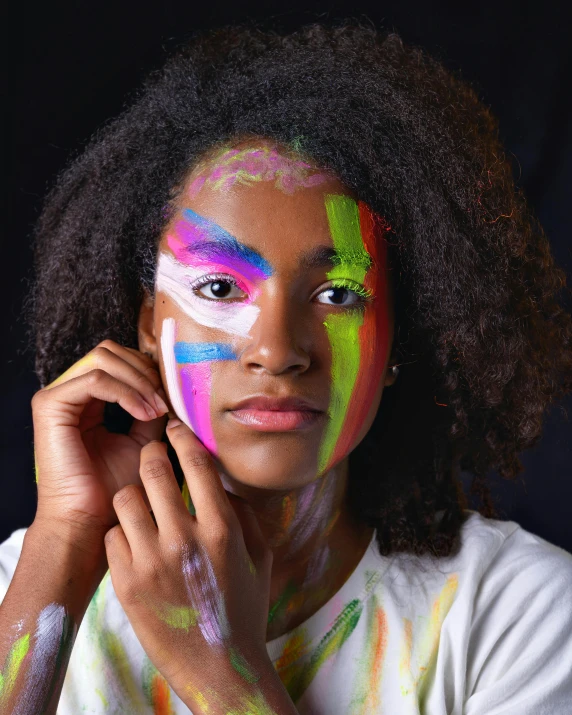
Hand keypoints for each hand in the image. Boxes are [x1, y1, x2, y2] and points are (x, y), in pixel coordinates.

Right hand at [32, 340, 168, 549]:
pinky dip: (126, 393)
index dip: (149, 372)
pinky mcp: (50, 406)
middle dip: (144, 371)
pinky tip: (144, 413)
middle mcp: (69, 393)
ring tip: (157, 409)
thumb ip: (150, 411)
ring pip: (104, 359)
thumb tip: (171, 389)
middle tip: (165, 401)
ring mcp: (56, 397)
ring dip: (139, 381)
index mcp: (87, 399)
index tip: (173, 398)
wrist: (89, 520)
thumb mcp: (142, 441)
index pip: (119, 361)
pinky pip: (95, 380)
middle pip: (110, 351)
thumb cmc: (114, 488)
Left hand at [104, 419, 280, 711]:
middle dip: (152, 454)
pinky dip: (122, 531)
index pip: (195, 463)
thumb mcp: (258, 555)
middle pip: (152, 469)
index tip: (176, 428)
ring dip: (135, 494)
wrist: (219, 666)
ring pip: (125, 498)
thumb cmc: (244, 607)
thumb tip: (220, 482)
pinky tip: (136, 541)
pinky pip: (112, 535)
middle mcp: (184, 540)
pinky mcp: (126, 584)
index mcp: (222, 529)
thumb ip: (242, 513)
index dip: (183, 436)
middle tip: (154, 456)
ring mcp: (150, 562)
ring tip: (143, 503)